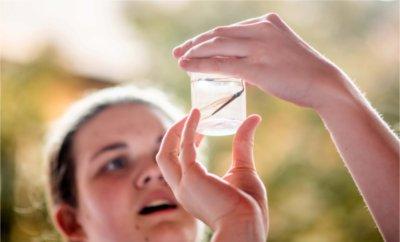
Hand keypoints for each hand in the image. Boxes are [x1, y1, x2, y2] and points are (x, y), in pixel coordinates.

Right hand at [156, 109, 266, 240]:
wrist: (248, 225)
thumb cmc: (248, 205)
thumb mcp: (243, 168)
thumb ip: (243, 143)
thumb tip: (254, 119)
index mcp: (192, 191)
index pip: (177, 164)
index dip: (185, 143)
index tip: (201, 127)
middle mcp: (182, 189)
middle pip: (165, 157)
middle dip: (174, 135)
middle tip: (192, 116)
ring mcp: (184, 184)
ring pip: (166, 153)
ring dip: (176, 131)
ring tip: (193, 113)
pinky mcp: (192, 177)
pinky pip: (185, 147)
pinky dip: (189, 128)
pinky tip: (197, 114)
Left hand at [173, 13, 349, 109]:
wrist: (325, 84)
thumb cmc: (303, 72)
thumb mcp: (281, 50)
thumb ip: (259, 51)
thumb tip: (238, 64)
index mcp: (266, 22)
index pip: (228, 29)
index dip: (207, 37)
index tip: (193, 46)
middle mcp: (261, 30)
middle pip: (218, 34)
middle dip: (195, 43)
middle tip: (179, 52)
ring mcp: (259, 48)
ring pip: (217, 46)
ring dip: (194, 53)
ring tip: (179, 60)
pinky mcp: (258, 68)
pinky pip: (222, 64)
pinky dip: (201, 65)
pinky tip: (187, 67)